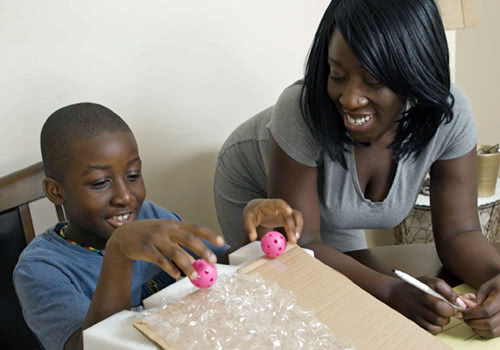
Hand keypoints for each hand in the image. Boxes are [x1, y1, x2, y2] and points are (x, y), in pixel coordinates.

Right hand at [106, 219, 224, 280]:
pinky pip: (160, 260)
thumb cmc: (149, 235)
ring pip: (175, 251)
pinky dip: (169, 268)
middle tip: (212, 261)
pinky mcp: (145, 248)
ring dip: (187, 264)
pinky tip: (176, 275)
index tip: (221, 242)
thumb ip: (181, 243)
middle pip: (188, 239)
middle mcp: (166, 229)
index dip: (209, 234)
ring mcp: (155, 238)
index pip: (195, 228)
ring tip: (195, 275)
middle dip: (202, 250)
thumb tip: (198, 257)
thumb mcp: (166, 233)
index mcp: (174, 224)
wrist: (123, 236)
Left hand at [243, 198, 302, 243]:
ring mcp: (284, 212)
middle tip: (293, 239)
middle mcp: (280, 207)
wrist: (255, 209)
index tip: (289, 212)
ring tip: (294, 241)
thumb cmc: (252, 212)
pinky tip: (293, 239)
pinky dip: (296, 230)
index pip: (279, 202)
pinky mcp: (286, 218)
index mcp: (269, 204)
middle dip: (293, 226)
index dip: (285, 206)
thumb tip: (252, 238)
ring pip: (296, 218)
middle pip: (290, 214)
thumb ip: (249, 228)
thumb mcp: (248, 219)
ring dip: (298, 228)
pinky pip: (295, 223)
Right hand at [387, 276, 462, 333]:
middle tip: (449, 308)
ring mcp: (417, 311)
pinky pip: (432, 329)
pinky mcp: (415, 321)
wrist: (395, 293)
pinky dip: (437, 327)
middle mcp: (421, 300)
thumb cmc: (415, 286)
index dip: (455, 301)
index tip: (458, 302)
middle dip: (450, 311)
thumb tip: (460, 302)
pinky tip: (435, 320)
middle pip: (443, 310)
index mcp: (426, 288)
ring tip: (440, 314)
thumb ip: (446, 289)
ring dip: (444, 319)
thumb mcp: (429, 280)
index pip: (445, 295)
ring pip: (440, 321)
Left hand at [463, 274, 499, 336]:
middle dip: (472, 321)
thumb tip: (463, 305)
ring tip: (469, 321)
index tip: (460, 312)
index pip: (485, 310)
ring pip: (492, 331)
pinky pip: (495, 333)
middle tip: (462, 317)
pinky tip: (477, 326)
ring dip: (477, 328)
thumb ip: (476, 297)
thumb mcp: (486, 287)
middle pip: (488, 323)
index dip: (470, 313)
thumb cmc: (498, 286)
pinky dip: (484, 332)